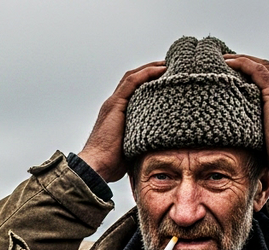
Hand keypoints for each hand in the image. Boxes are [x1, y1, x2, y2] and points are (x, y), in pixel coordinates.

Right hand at [79, 60, 166, 181]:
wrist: (96, 166)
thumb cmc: (112, 164)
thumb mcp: (132, 147)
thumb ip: (143, 140)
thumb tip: (164, 146)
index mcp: (118, 113)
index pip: (134, 90)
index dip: (150, 81)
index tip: (168, 78)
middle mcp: (114, 105)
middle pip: (134, 79)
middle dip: (152, 70)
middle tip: (172, 66)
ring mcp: (113, 104)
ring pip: (133, 77)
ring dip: (151, 67)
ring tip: (169, 64)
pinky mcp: (115, 105)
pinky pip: (131, 82)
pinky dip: (146, 73)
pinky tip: (161, 70)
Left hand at [224, 54, 268, 173]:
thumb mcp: (265, 140)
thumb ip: (255, 132)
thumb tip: (238, 139)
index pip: (266, 80)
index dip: (249, 72)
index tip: (231, 72)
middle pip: (264, 69)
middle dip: (244, 62)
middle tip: (224, 61)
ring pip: (261, 66)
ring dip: (241, 59)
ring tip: (222, 59)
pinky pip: (258, 70)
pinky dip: (243, 63)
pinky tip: (228, 63)